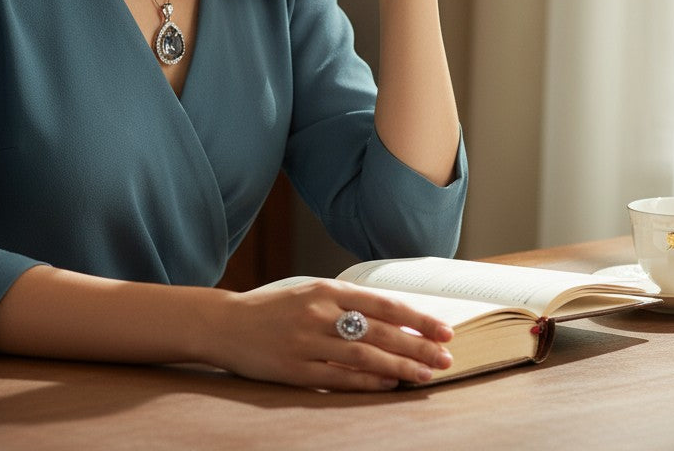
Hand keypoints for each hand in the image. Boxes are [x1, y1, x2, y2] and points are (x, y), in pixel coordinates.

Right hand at [209, 279, 453, 390]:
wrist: (227, 323)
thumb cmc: (276, 307)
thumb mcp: (311, 291)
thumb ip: (346, 302)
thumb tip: (393, 316)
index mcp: (327, 289)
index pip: (383, 304)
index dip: (417, 318)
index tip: (444, 330)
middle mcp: (320, 313)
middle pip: (380, 331)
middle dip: (418, 345)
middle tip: (446, 357)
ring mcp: (308, 342)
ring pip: (365, 355)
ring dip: (400, 366)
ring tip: (426, 374)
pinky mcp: (296, 370)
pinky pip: (341, 378)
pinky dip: (369, 382)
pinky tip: (390, 385)